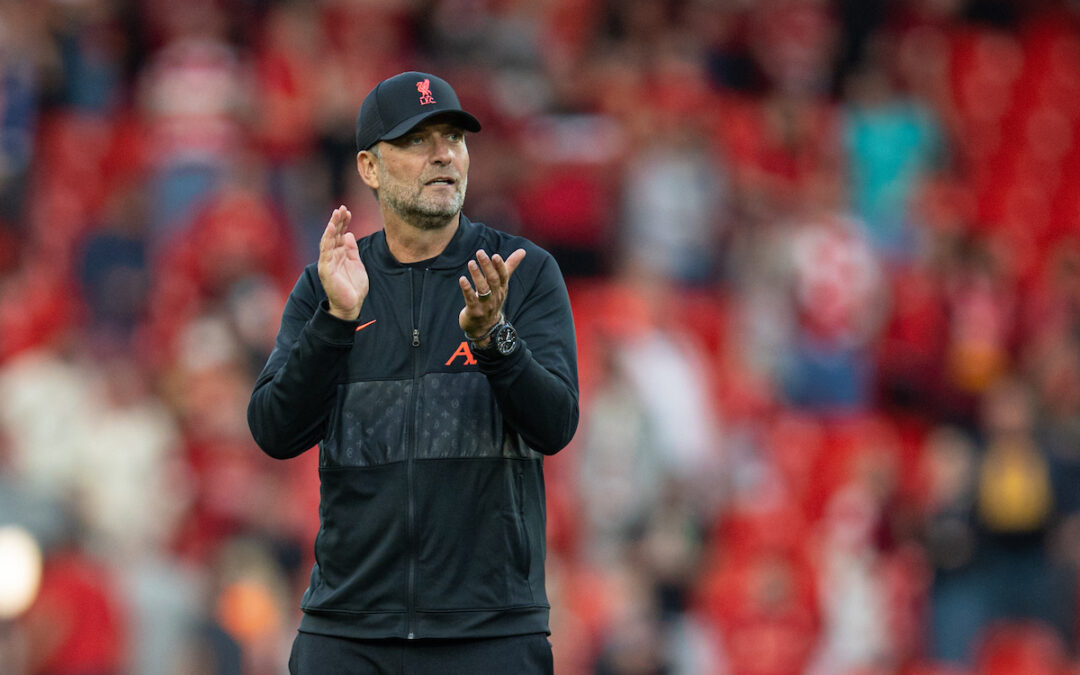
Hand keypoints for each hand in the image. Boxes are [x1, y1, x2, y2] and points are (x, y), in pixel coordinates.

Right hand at [318, 205, 367, 320]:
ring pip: (328, 240)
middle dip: (337, 220)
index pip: (339, 234)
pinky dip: (327, 238)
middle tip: (342, 207)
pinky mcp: (326, 269)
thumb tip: (348, 234)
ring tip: (336, 213)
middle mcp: (331, 256)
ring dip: (332, 226)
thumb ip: (352, 250)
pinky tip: (331, 228)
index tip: (347, 211)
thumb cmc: (354, 287)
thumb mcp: (357, 264)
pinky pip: (326, 251)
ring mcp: (327, 262)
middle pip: (333, 234)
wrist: (351, 305)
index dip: (343, 223)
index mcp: (339, 254)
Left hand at [458, 248, 525, 343]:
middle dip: (487, 266)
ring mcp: (485, 305)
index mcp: (502, 288)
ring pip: (483, 289)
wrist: (485, 326)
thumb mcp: (502, 284)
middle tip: (480, 253)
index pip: (503, 276)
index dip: (500, 266)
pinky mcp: (475, 311)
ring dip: (477, 275)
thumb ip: (510, 266)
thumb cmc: (493, 300)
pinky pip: (471, 299)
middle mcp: (495, 296)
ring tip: (471, 263)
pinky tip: (462, 279)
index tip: (495, 255)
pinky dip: (467, 289)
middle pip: (493, 280)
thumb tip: (523, 251)